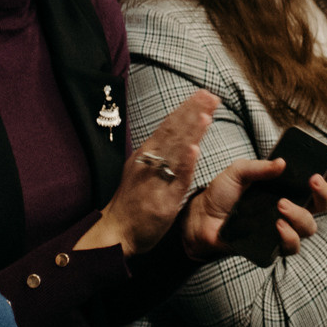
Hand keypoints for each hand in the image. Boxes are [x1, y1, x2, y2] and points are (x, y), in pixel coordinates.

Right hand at [79, 91, 217, 256]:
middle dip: (192, 113)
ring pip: (174, 152)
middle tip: (210, 96)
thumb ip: (156, 154)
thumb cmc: (130, 203)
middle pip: (172, 133)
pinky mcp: (162, 202)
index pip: (167, 126)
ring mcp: (155, 181)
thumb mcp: (140, 171)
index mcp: (145, 155)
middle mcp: (148, 163)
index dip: (186, 109)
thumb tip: (174, 136)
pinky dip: (184, 164)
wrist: (116, 232)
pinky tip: (194, 150)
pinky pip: (174, 180)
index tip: (203, 94)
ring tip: (206, 114)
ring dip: (190, 132)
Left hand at [182, 156, 326, 262]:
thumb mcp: (237, 172)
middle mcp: (289, 209)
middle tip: (312, 181)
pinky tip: (278, 226)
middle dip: (323, 193)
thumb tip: (282, 163)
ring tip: (281, 206)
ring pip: (310, 227)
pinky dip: (289, 237)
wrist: (200, 219)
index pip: (316, 182)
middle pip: (321, 205)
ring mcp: (283, 229)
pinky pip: (291, 247)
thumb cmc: (221, 194)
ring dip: (301, 215)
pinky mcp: (272, 247)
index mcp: (285, 189)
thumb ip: (259, 167)